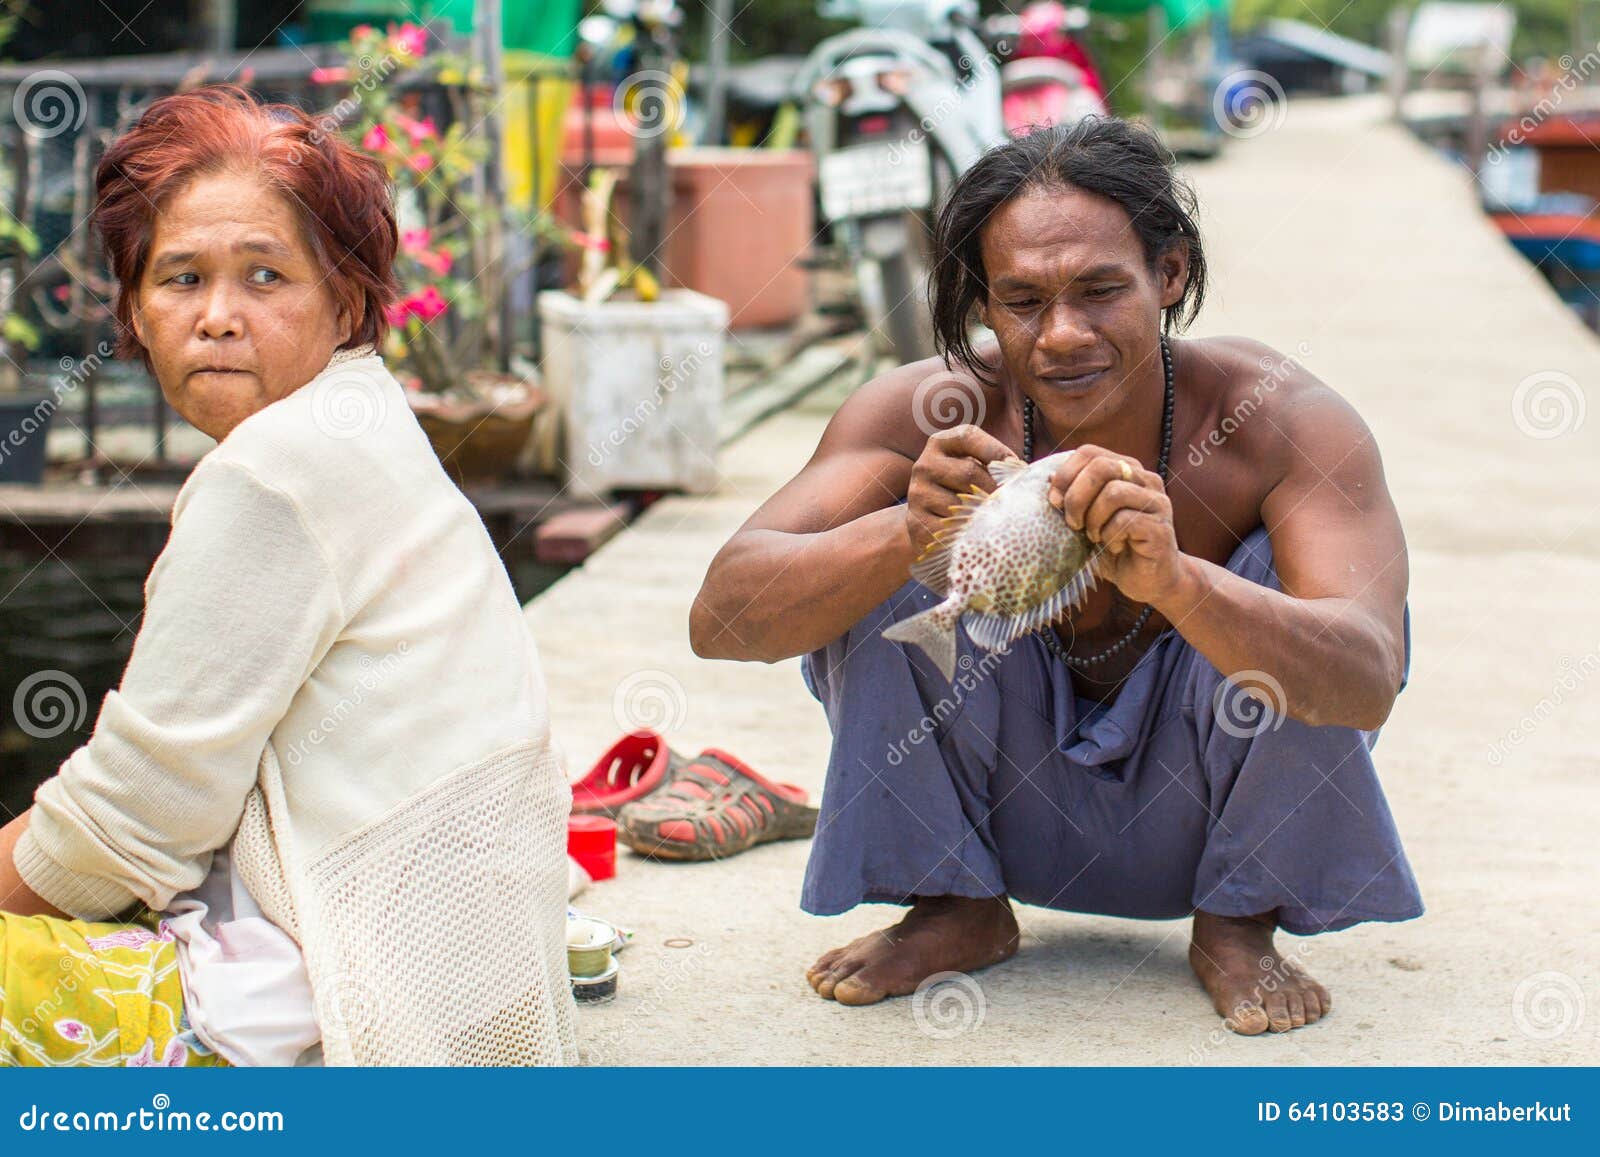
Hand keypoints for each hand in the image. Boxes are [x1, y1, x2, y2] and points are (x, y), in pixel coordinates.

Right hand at [904, 424, 1015, 561]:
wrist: (930, 521)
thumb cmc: (964, 489)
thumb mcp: (976, 467)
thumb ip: (995, 463)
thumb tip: (1022, 472)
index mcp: (940, 443)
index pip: (968, 436)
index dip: (995, 450)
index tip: (1017, 467)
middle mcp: (924, 465)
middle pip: (969, 473)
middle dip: (996, 489)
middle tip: (1011, 502)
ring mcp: (917, 495)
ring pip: (961, 504)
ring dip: (984, 514)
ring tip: (996, 520)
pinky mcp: (917, 523)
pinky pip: (951, 528)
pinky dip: (969, 533)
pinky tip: (977, 534)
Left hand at [1048, 444, 1184, 605]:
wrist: (1147, 581)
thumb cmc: (1112, 547)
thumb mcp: (1086, 519)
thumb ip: (1072, 497)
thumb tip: (1048, 477)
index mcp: (1126, 470)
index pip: (1090, 452)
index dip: (1066, 474)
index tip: (1054, 502)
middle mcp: (1146, 480)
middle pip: (1101, 467)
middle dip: (1076, 497)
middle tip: (1073, 524)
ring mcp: (1157, 502)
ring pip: (1113, 493)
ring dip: (1093, 519)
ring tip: (1095, 537)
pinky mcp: (1160, 527)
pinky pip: (1125, 520)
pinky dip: (1110, 536)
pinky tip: (1114, 547)